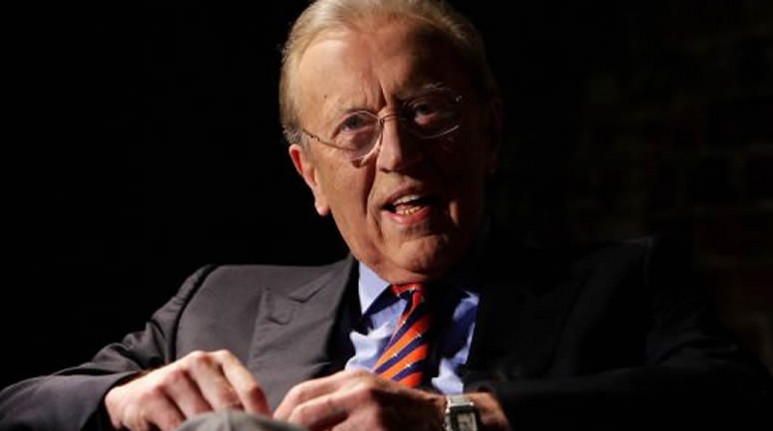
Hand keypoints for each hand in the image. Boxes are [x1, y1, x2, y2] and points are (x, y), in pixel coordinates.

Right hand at [104, 349, 269, 430]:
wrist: (136, 394)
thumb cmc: (187, 397)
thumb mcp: (214, 390)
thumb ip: (238, 401)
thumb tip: (269, 424)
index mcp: (222, 360)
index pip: (251, 390)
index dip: (261, 417)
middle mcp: (199, 362)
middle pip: (229, 406)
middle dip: (238, 430)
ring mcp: (174, 376)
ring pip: (203, 417)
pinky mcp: (152, 395)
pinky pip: (176, 426)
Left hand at [273, 369, 444, 430]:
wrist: (439, 420)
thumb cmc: (400, 408)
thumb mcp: (368, 389)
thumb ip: (335, 399)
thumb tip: (296, 417)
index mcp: (351, 379)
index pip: (301, 392)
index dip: (282, 414)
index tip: (273, 428)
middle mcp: (358, 393)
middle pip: (304, 414)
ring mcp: (370, 417)